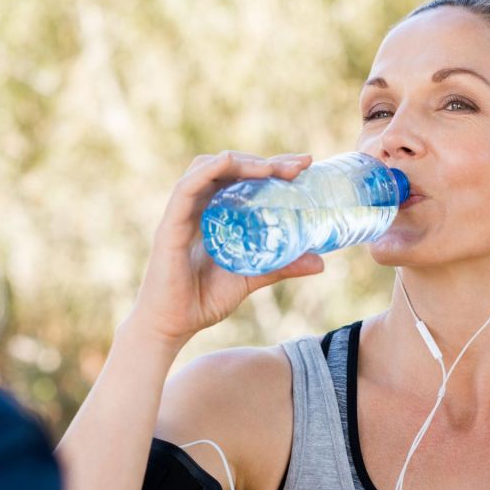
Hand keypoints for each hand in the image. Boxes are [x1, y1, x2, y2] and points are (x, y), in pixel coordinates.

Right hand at [128, 150, 324, 348]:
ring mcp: (181, 214)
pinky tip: (228, 163)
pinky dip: (207, 171)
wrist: (171, 327)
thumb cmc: (202, 301)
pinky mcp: (169, 226)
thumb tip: (320, 263)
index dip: (271, 167)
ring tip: (270, 168)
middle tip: (298, 166)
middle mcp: (196, 207)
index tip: (304, 165)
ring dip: (240, 162)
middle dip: (263, 162)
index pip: (241, 178)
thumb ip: (279, 267)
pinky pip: (185, 189)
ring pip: (207, 169)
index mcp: (213, 214)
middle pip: (227, 168)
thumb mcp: (250, 278)